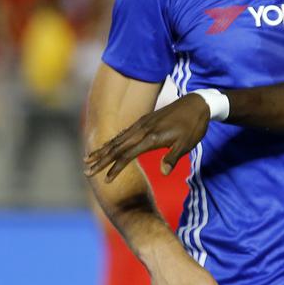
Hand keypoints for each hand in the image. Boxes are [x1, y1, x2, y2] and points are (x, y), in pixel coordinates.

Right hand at [84, 95, 211, 181]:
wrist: (197, 104)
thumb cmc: (194, 126)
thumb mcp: (187, 144)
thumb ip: (173, 157)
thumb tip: (163, 172)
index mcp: (152, 137)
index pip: (128, 155)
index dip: (116, 168)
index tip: (105, 180)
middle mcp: (143, 129)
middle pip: (117, 147)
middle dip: (101, 160)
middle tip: (86, 171)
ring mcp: (142, 124)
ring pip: (118, 138)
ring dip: (102, 150)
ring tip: (88, 159)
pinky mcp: (144, 121)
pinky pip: (124, 132)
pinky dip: (112, 140)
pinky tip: (106, 146)